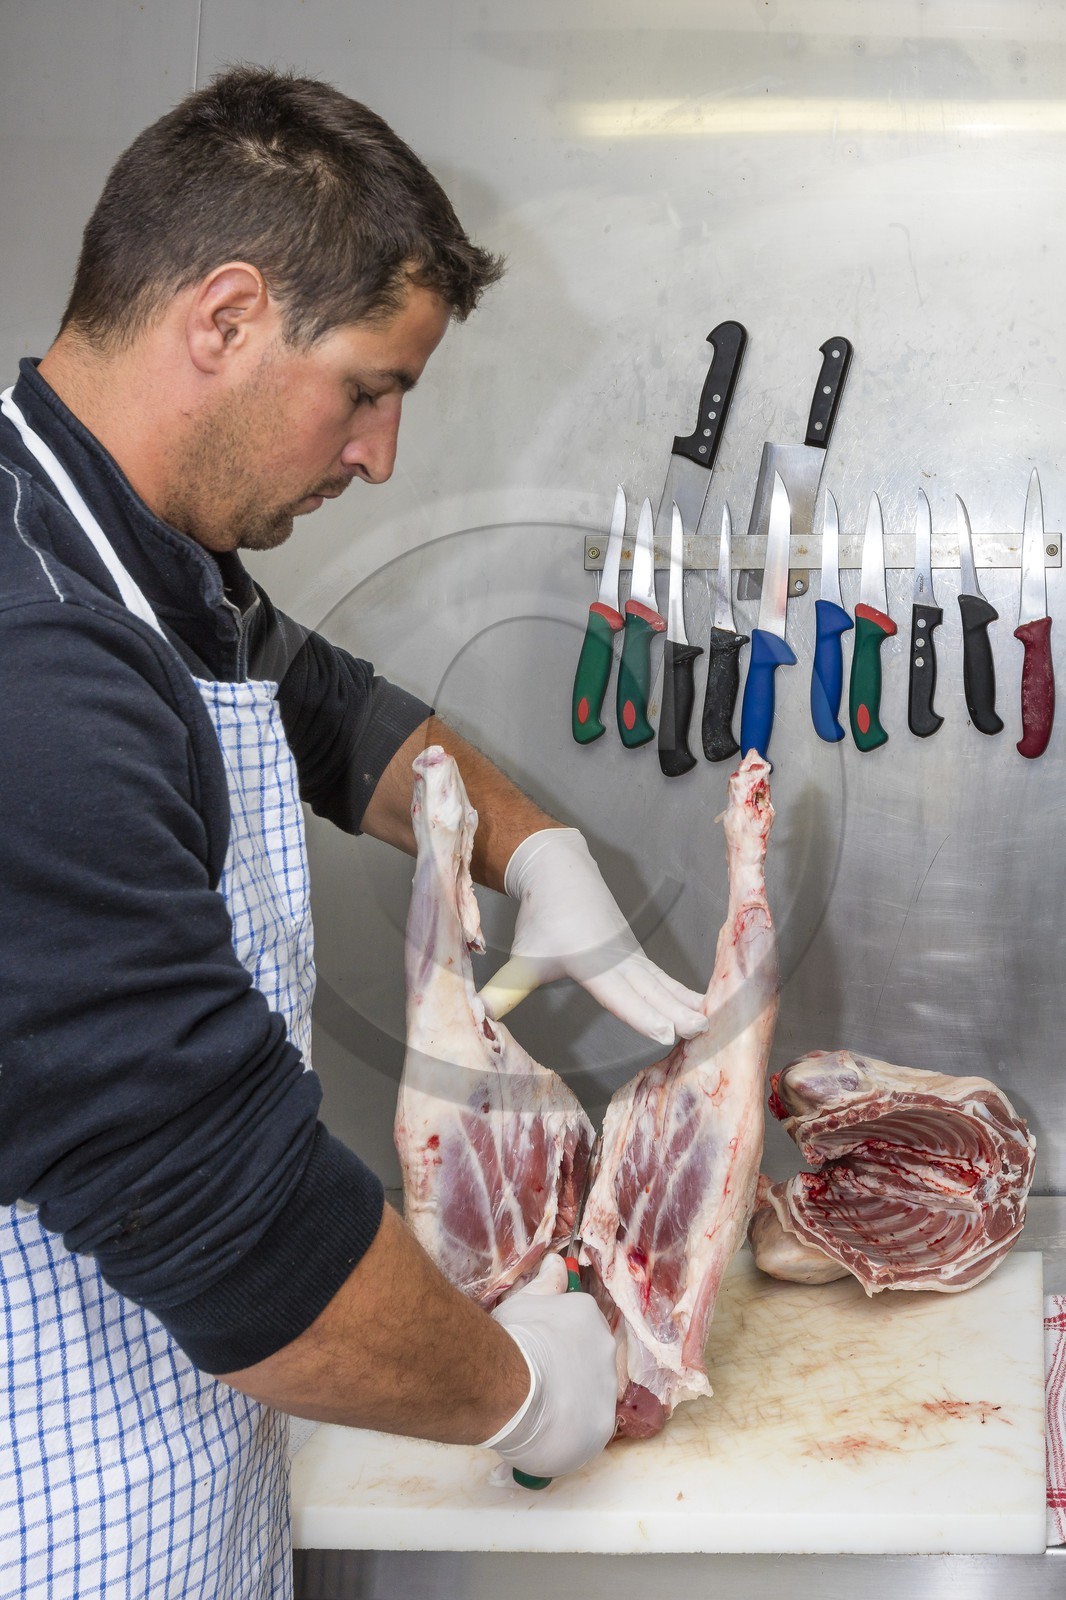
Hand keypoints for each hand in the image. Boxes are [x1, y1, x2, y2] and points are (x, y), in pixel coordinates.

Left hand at [479, 828, 707, 1045]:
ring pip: (666, 986)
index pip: (618, 994)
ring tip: (715, 1026)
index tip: (664, 1032)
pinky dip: (689, 996)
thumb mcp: (522, 958)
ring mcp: (633, 957)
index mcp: (589, 963)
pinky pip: (669, 981)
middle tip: (700, 1031)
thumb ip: (504, 991)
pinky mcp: (641, 958)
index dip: (640, 1014)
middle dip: (677, 1012)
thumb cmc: (542, 921)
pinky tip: (710, 1012)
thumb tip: (475, 1019)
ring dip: (691, 1005)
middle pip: (652, 991)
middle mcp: (617, 961)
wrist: (563, 873)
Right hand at [479, 1254, 617, 1477]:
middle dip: (565, 1374)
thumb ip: (547, 1282)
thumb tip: (557, 1261)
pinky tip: (541, 1433)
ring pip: (588, 1399)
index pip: (577, 1330)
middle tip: (535, 1383)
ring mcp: (607, 1393)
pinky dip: (566, 1434)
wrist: (513, 1388)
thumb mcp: (526, 1301)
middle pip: (587, 1364)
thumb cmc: (515, 1339)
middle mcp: (608, 1353)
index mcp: (590, 1319)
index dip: (554, 1345)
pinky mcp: (600, 1430)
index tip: (536, 1354)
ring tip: (535, 1412)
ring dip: (568, 1404)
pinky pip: (584, 1432)